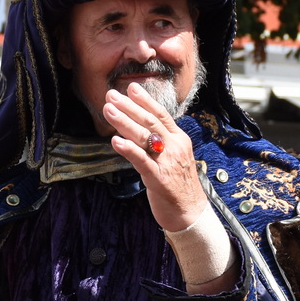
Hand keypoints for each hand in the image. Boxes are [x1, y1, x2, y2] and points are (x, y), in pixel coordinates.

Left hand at [100, 81, 206, 232]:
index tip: (131, 87)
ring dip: (124, 122)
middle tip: (111, 95)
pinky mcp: (159, 179)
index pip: (161, 115)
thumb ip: (160, 143)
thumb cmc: (179, 186)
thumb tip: (141, 129)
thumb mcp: (173, 158)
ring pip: (144, 137)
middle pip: (150, 122)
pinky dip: (129, 150)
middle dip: (129, 107)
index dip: (145, 100)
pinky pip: (142, 161)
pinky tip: (115, 141)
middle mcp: (174, 148)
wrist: (191, 213)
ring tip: (108, 110)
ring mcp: (167, 162)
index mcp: (179, 140)